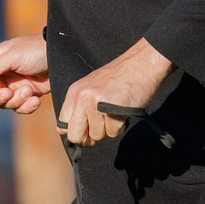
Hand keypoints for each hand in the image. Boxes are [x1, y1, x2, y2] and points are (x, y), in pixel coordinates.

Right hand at [0, 34, 49, 113]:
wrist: (62, 55)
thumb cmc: (37, 50)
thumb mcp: (14, 56)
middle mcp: (4, 74)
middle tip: (9, 93)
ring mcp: (16, 85)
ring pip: (6, 103)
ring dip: (17, 101)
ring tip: (30, 91)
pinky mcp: (29, 93)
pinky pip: (21, 107)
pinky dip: (27, 107)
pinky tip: (36, 101)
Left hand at [59, 38, 173, 146]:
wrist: (141, 64)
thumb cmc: (118, 77)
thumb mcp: (91, 86)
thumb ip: (78, 107)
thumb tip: (64, 131)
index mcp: (74, 92)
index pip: (63, 125)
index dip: (76, 132)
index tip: (86, 130)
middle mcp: (82, 98)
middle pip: (75, 136)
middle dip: (88, 138)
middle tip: (100, 129)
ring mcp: (97, 104)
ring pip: (97, 136)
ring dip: (108, 129)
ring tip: (115, 112)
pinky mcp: (114, 110)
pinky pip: (114, 132)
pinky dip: (120, 126)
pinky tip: (123, 112)